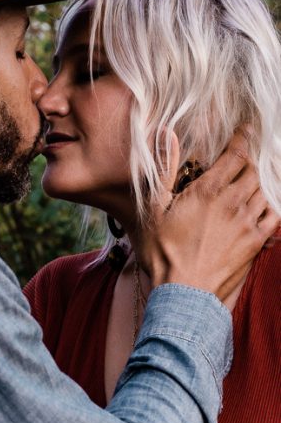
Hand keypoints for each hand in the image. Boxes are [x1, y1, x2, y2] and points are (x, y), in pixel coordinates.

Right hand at [136, 128, 279, 302]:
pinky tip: (262, 206)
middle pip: (253, 170)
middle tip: (242, 160)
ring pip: (264, 190)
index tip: (246, 129)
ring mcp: (247, 222)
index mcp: (208, 190)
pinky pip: (274, 215)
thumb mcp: (154, 210)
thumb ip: (165, 170)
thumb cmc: (163, 254)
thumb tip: (167, 136)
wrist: (184, 292)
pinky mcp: (255, 241)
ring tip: (251, 182)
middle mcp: (233, 202)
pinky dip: (271, 206)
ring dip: (259, 183)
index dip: (242, 138)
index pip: (236, 154)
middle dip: (249, 162)